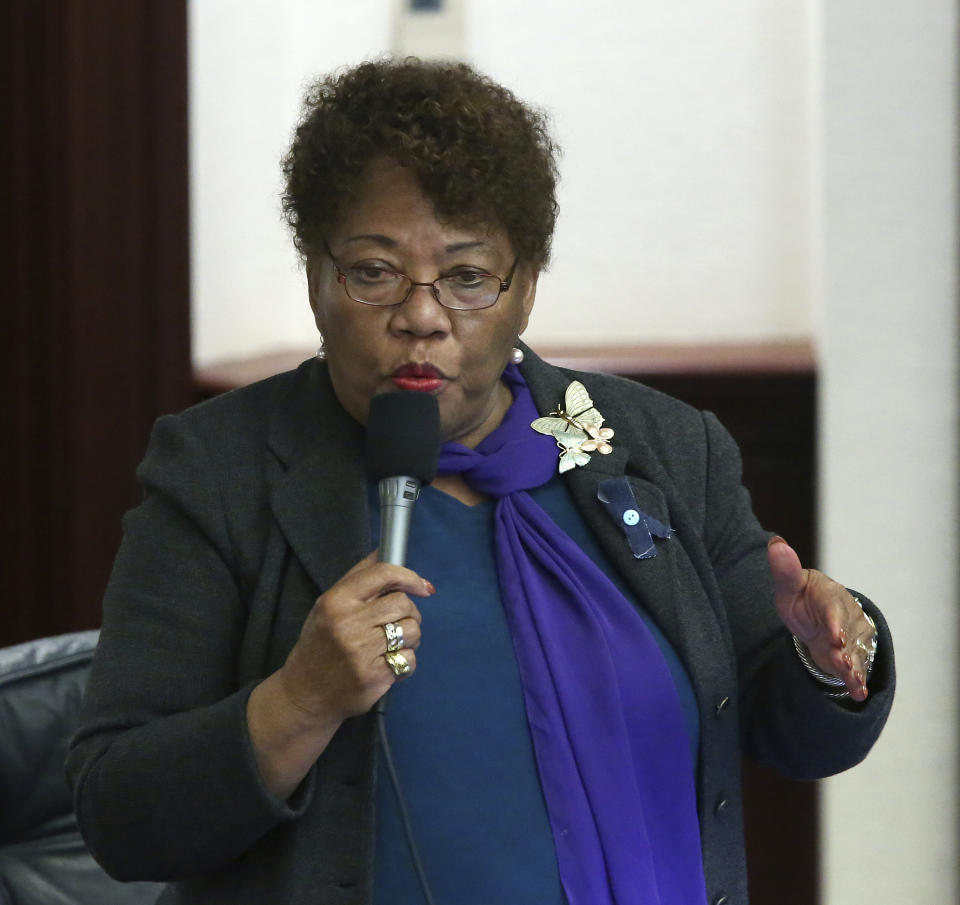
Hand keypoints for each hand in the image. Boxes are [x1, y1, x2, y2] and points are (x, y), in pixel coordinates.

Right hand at [279, 551, 434, 723]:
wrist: (305, 693)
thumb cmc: (320, 645)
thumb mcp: (327, 605)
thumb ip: (357, 578)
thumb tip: (384, 550)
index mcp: (336, 600)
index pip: (383, 574)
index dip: (410, 577)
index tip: (422, 587)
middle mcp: (348, 624)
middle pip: (404, 603)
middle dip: (409, 613)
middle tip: (397, 623)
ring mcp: (361, 651)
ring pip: (412, 630)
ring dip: (411, 638)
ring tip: (393, 644)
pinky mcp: (374, 676)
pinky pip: (410, 659)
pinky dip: (406, 661)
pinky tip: (388, 663)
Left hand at [768, 536, 874, 701]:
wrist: (818, 613)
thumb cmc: (802, 596)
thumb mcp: (790, 586)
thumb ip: (784, 570)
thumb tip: (775, 542)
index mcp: (829, 596)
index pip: (832, 608)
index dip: (834, 621)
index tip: (835, 634)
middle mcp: (845, 616)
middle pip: (847, 633)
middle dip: (845, 646)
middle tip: (841, 655)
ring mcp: (851, 637)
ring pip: (854, 653)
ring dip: (853, 666)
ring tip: (853, 680)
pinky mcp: (852, 655)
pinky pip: (856, 668)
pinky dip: (857, 681)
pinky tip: (859, 693)